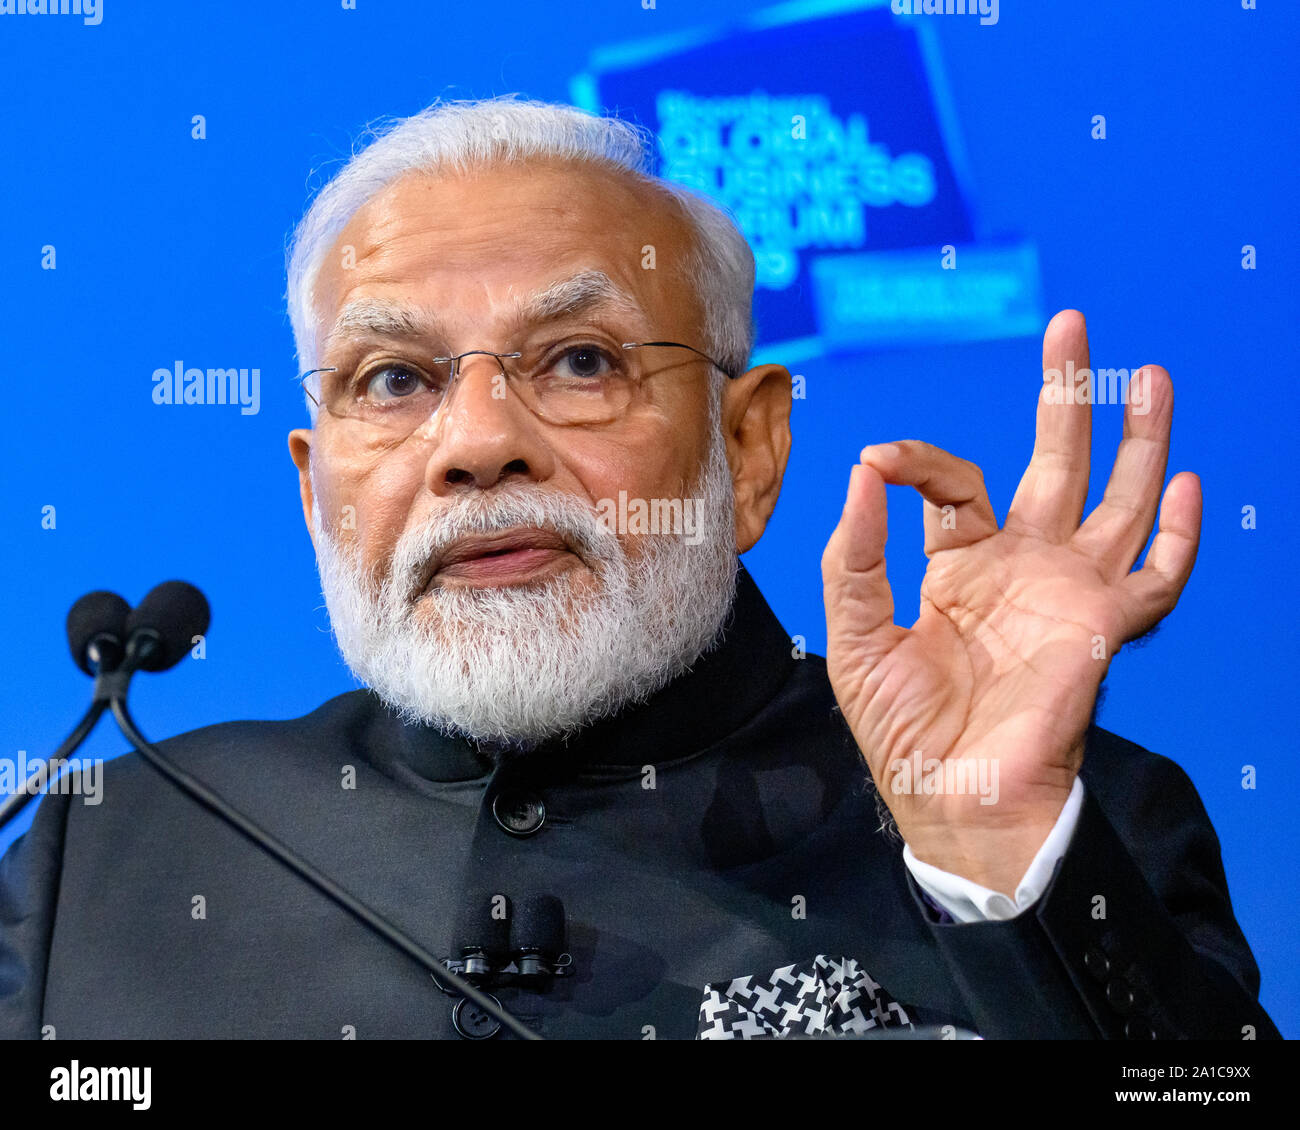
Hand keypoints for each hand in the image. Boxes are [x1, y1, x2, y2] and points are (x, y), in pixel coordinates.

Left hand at [821, 310, 1201, 894]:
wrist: (949, 794)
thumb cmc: (900, 726)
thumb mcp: (857, 632)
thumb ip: (855, 556)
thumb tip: (862, 473)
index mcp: (958, 564)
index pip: (953, 484)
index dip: (920, 461)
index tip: (881, 458)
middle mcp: (1020, 565)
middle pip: (1055, 463)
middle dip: (1065, 397)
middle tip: (1071, 326)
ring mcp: (1068, 590)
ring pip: (1118, 498)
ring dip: (1137, 439)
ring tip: (1151, 376)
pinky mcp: (1104, 626)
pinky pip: (1157, 578)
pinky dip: (1178, 537)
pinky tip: (1187, 484)